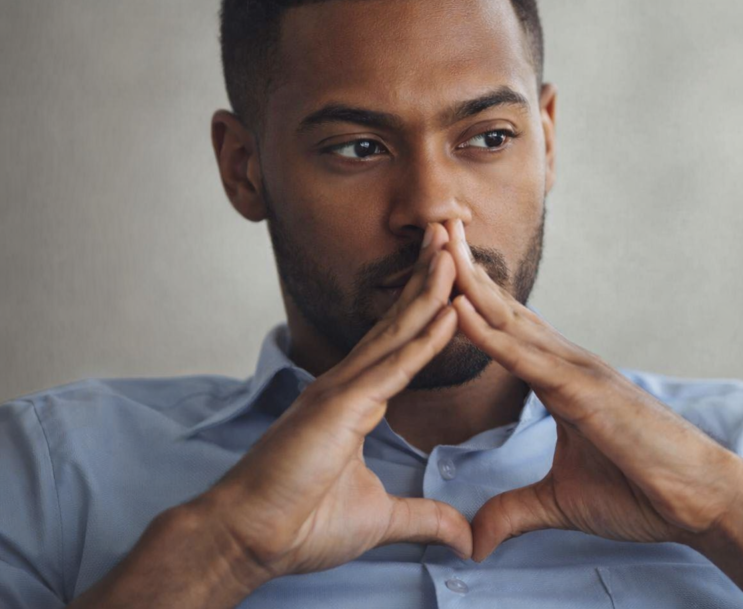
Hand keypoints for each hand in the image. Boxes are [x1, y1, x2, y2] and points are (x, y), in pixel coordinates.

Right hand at [191, 224, 470, 585]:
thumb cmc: (300, 524)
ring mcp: (340, 391)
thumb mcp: (379, 518)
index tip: (454, 276)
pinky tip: (450, 311)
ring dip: (431, 289)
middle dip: (430, 277)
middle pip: (399, 321)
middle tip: (454, 235)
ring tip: (457, 251)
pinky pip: (391, 368)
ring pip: (397, 331)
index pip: (400, 343)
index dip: (428, 307)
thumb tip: (463, 538)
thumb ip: (424, 518)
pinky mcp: (337, 408)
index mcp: (354, 399)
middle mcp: (346, 384)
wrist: (247, 540)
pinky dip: (423, 339)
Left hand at [439, 218, 742, 562]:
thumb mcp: (560, 502)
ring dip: (468, 282)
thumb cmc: (642, 491)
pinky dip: (491, 332)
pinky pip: (528, 358)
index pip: (504, 329)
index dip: (467, 297)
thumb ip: (515, 510)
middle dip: (462, 269)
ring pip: (510, 319)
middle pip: (502, 307)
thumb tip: (477, 540)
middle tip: (429, 227)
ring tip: (433, 245)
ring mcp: (579, 372)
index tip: (431, 271)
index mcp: (560, 379)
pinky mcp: (587, 393)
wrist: (702, 503)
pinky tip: (460, 308)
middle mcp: (567, 363)